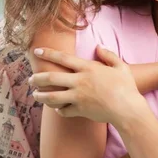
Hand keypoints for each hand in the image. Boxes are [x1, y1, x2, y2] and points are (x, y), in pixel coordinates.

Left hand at [30, 46, 147, 124]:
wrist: (127, 108)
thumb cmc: (126, 87)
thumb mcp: (120, 66)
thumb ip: (108, 55)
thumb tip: (98, 47)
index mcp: (88, 68)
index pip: (63, 58)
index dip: (48, 53)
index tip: (36, 51)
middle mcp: (80, 81)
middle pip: (50, 78)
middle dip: (36, 78)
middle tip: (30, 79)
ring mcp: (78, 97)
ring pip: (51, 96)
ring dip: (40, 96)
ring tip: (35, 95)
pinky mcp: (79, 110)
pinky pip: (63, 111)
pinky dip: (59, 110)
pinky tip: (57, 109)